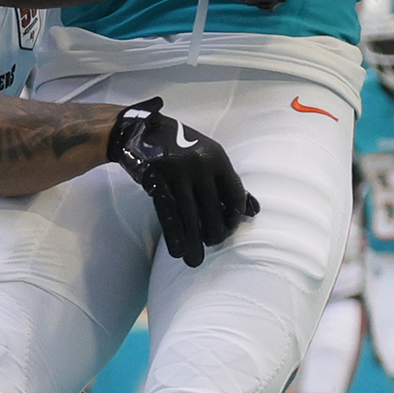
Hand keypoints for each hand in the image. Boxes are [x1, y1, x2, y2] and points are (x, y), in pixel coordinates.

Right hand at [108, 97, 256, 267]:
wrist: (139, 132)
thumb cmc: (181, 148)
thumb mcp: (209, 157)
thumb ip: (230, 183)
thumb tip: (254, 211)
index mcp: (217, 157)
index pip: (235, 194)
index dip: (234, 216)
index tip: (229, 227)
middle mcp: (200, 164)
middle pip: (214, 209)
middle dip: (215, 233)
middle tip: (211, 243)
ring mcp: (177, 171)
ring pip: (190, 215)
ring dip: (194, 242)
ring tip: (195, 261)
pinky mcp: (155, 179)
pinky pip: (168, 213)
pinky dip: (174, 235)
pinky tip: (178, 251)